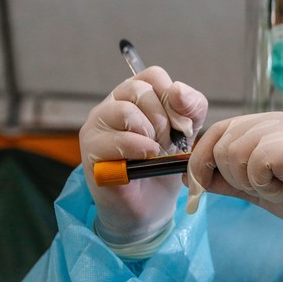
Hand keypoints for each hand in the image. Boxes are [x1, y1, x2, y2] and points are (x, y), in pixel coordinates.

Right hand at [80, 66, 207, 243]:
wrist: (151, 206)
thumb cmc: (164, 165)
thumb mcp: (187, 132)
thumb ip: (191, 108)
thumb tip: (178, 90)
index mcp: (135, 95)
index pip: (153, 75)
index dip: (174, 97)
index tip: (184, 124)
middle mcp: (112, 104)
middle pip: (140, 90)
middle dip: (164, 118)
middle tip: (169, 142)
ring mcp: (97, 125)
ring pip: (126, 111)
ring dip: (151, 133)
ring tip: (156, 152)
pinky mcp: (91, 150)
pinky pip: (117, 139)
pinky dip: (140, 148)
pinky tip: (148, 158)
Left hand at [186, 112, 282, 271]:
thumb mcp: (257, 189)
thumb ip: (228, 180)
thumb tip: (192, 178)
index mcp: (264, 125)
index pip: (216, 131)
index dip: (200, 160)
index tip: (200, 186)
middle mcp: (274, 119)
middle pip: (220, 143)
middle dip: (229, 176)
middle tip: (263, 190)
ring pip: (233, 153)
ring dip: (250, 182)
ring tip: (279, 189)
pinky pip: (255, 163)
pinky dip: (265, 185)